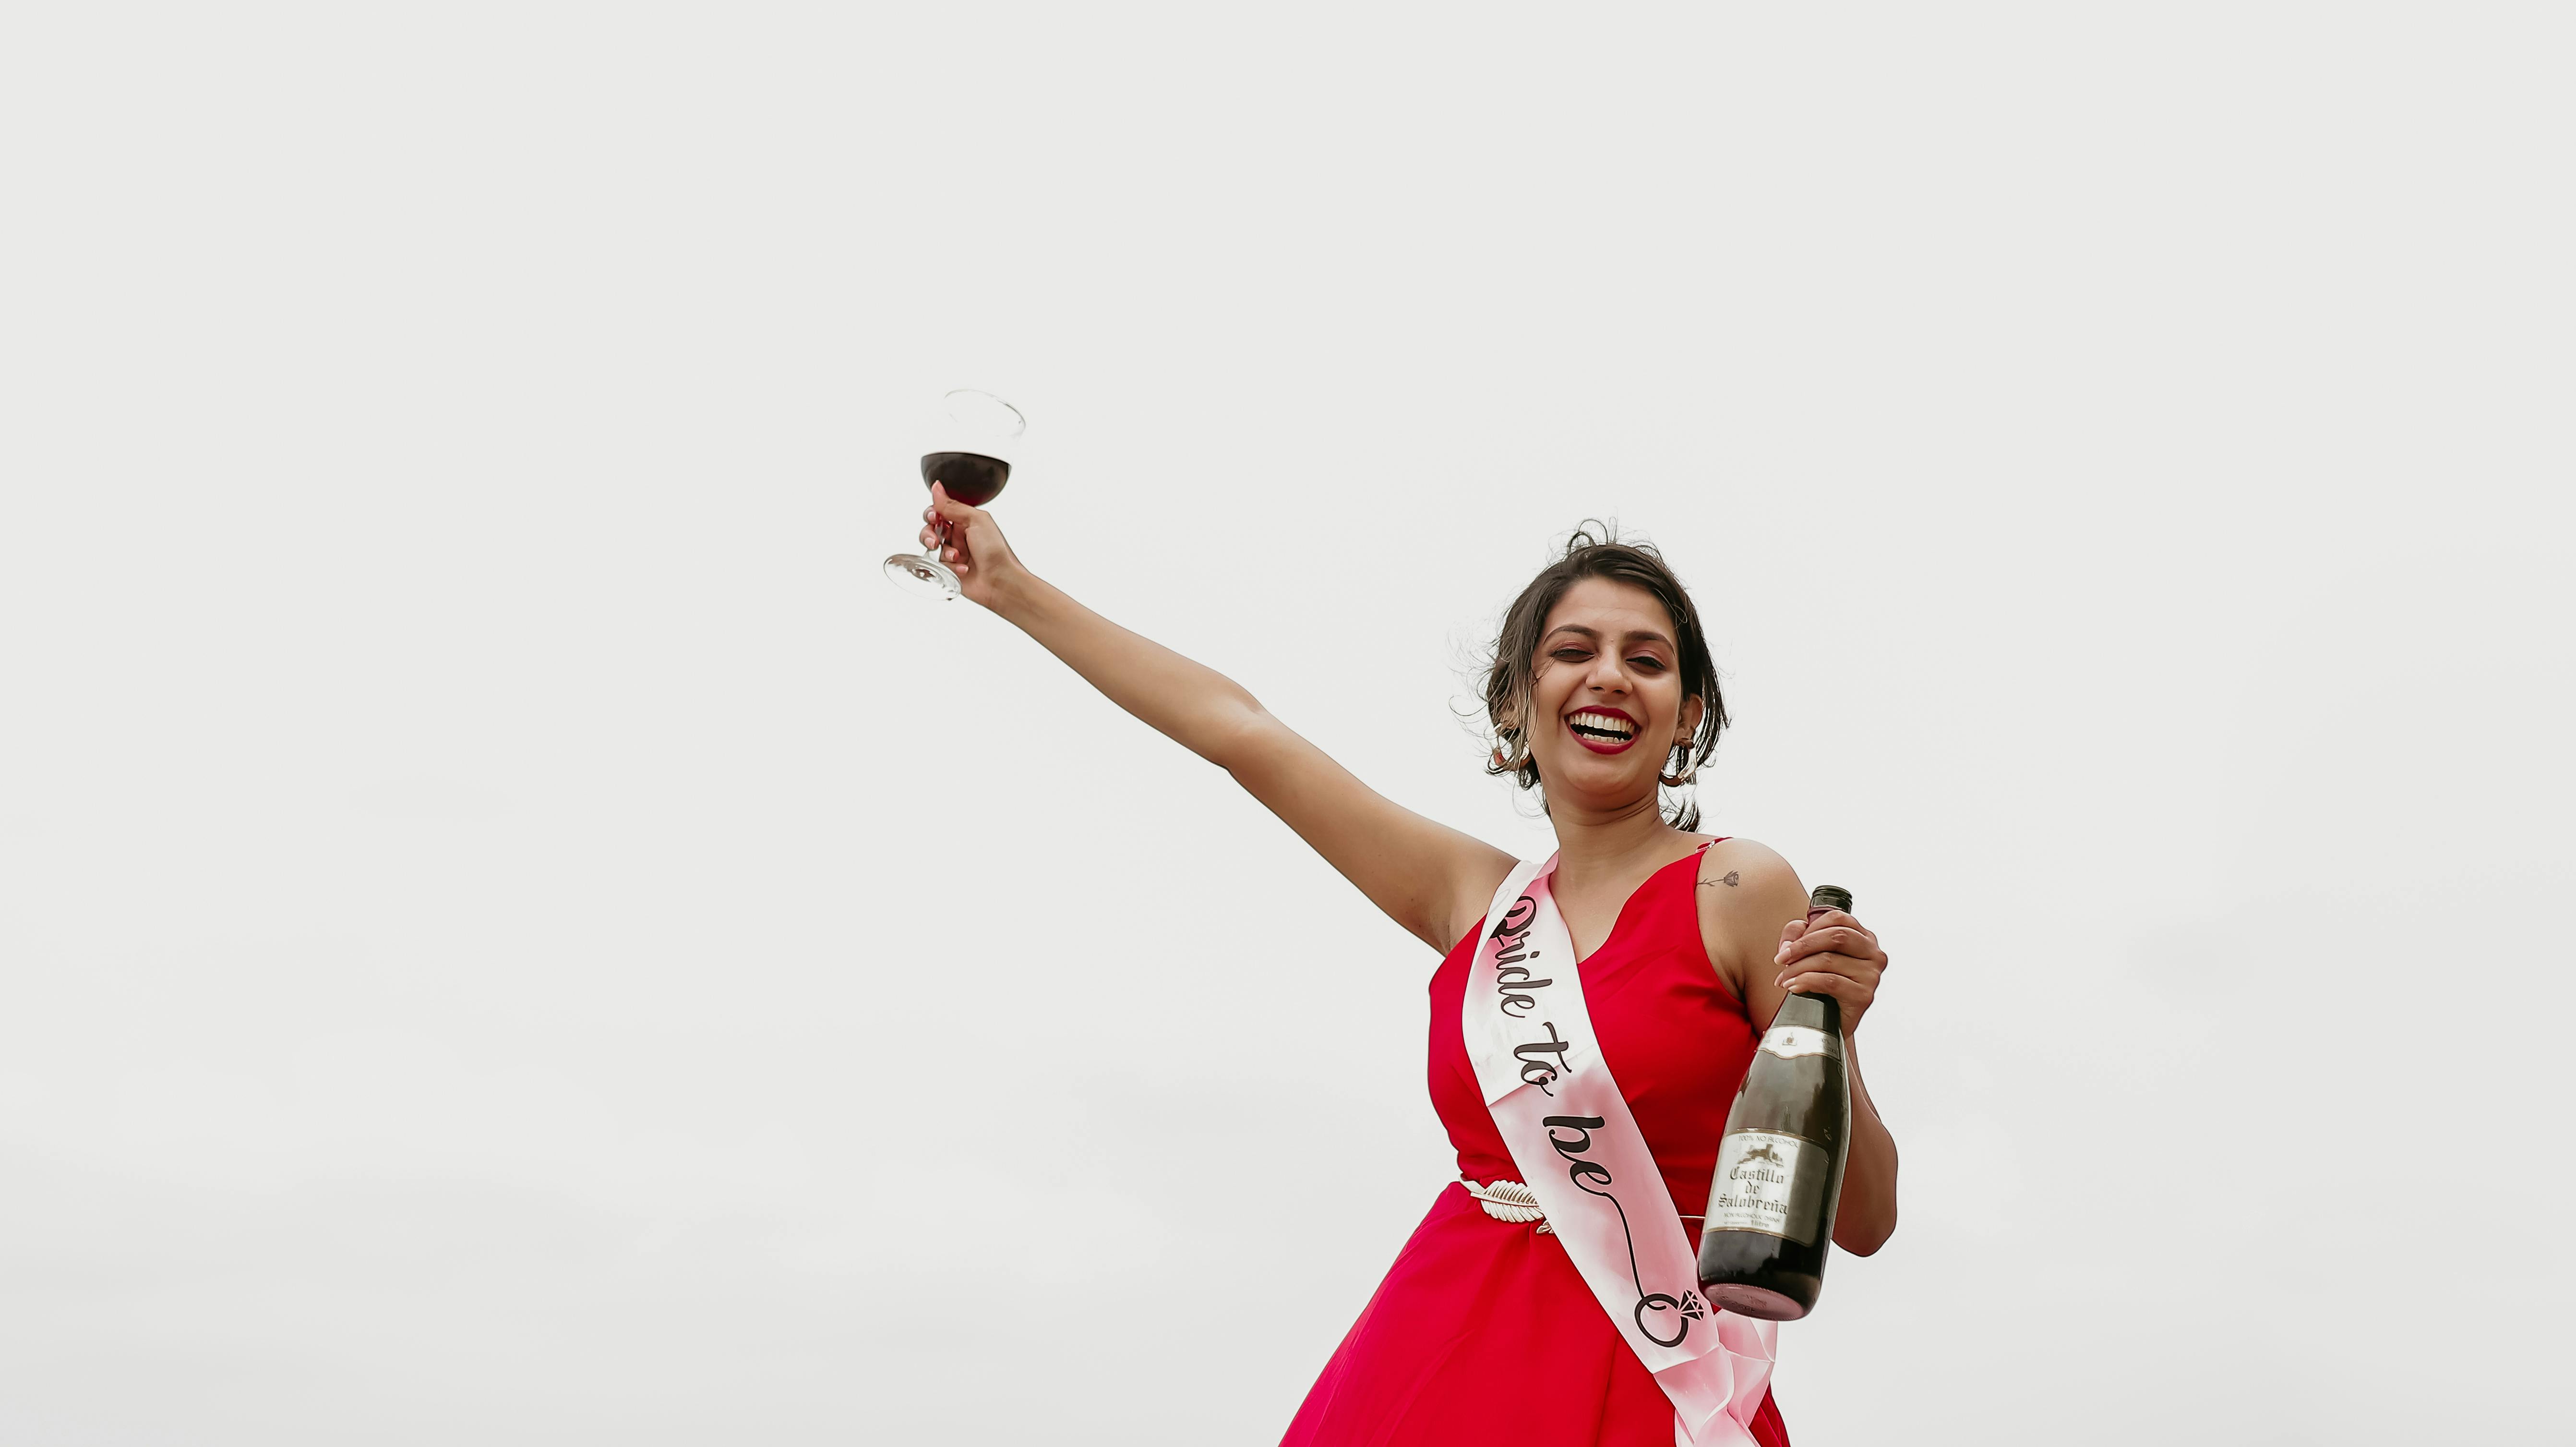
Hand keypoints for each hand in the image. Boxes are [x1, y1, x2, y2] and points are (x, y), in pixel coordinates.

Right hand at [919, 483, 1027, 609]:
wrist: (1001, 581)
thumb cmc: (996, 550)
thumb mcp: (976, 520)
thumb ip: (952, 505)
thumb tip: (937, 487)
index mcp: (966, 520)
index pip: (939, 511)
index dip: (932, 513)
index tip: (934, 517)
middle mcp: (959, 535)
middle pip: (930, 528)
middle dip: (930, 533)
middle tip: (935, 539)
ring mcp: (954, 553)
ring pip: (932, 547)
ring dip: (943, 551)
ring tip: (955, 556)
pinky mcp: (950, 569)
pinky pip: (938, 564)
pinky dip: (951, 566)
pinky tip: (964, 569)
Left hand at [1773, 910, 1887, 1035]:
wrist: (1828, 1023)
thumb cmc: (1821, 985)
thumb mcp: (1810, 953)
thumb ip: (1798, 935)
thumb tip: (1788, 945)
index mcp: (1864, 938)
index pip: (1838, 919)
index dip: (1810, 928)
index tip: (1789, 945)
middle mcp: (1873, 954)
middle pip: (1836, 936)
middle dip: (1802, 946)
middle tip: (1781, 960)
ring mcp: (1871, 976)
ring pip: (1829, 960)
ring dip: (1798, 968)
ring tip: (1784, 978)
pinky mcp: (1864, 996)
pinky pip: (1830, 981)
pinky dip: (1806, 982)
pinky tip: (1794, 987)